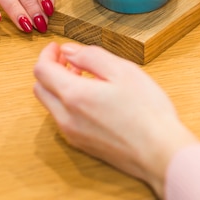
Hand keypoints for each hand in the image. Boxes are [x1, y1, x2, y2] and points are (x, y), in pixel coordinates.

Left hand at [33, 42, 197, 197]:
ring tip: (87, 77)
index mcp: (74, 95)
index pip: (42, 70)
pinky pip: (63, 119)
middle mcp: (66, 117)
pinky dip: (68, 103)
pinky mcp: (82, 144)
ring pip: (51, 105)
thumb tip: (69, 51)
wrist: (159, 152)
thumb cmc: (147, 111)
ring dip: (59, 87)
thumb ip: (91, 56)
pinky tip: (94, 98)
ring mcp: (72, 134)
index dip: (47, 54)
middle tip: (72, 60)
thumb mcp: (122, 70)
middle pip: (40, 88)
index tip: (58, 47)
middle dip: (51, 70)